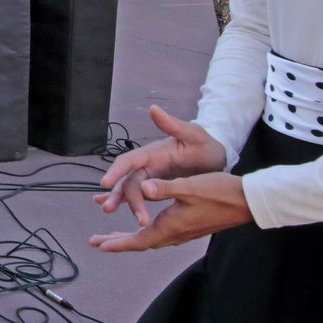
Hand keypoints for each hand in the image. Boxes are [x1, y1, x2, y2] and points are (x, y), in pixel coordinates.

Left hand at [88, 171, 251, 251]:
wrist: (247, 202)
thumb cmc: (219, 192)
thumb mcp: (189, 187)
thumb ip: (164, 188)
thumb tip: (142, 188)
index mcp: (171, 225)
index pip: (137, 241)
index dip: (116, 244)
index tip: (98, 245)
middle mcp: (175, 233)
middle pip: (140, 243)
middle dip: (117, 243)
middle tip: (97, 242)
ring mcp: (184, 232)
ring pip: (151, 238)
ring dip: (131, 238)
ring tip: (113, 236)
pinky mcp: (190, 227)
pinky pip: (162, 234)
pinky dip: (146, 232)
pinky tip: (145, 226)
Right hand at [92, 105, 227, 227]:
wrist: (217, 158)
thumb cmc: (205, 145)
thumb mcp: (193, 134)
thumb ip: (173, 125)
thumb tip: (153, 109)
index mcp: (153, 153)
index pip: (129, 161)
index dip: (116, 171)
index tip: (104, 184)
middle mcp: (147, 165)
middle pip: (128, 181)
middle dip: (122, 196)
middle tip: (117, 212)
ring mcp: (150, 178)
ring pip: (130, 191)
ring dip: (122, 202)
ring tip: (112, 214)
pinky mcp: (156, 188)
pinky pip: (138, 196)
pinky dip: (124, 202)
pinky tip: (110, 207)